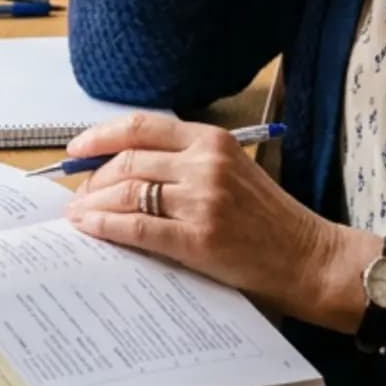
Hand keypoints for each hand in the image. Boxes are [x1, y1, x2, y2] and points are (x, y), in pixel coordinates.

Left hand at [63, 111, 382, 332]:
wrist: (310, 258)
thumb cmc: (270, 219)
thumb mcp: (232, 171)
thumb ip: (186, 162)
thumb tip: (126, 167)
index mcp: (212, 140)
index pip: (141, 126)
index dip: (100, 135)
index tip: (75, 149)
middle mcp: (205, 163)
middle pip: (128, 160)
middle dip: (92, 177)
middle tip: (77, 193)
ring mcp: (202, 200)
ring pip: (127, 192)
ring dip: (93, 203)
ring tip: (77, 214)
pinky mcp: (199, 238)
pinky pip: (137, 228)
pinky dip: (105, 227)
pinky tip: (89, 229)